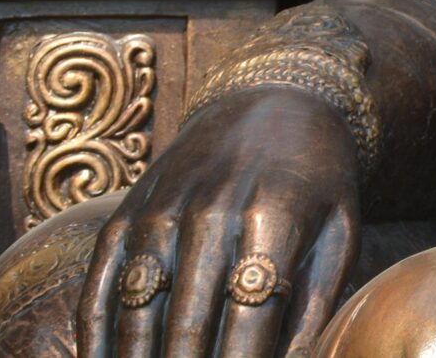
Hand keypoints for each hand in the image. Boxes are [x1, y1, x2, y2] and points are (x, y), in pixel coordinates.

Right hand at [77, 87, 361, 357]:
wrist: (269, 102)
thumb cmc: (314, 183)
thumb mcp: (338, 234)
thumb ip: (315, 308)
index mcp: (273, 217)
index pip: (250, 319)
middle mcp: (210, 212)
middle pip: (189, 324)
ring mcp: (159, 212)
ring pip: (138, 313)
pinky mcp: (123, 216)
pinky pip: (101, 290)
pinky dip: (97, 341)